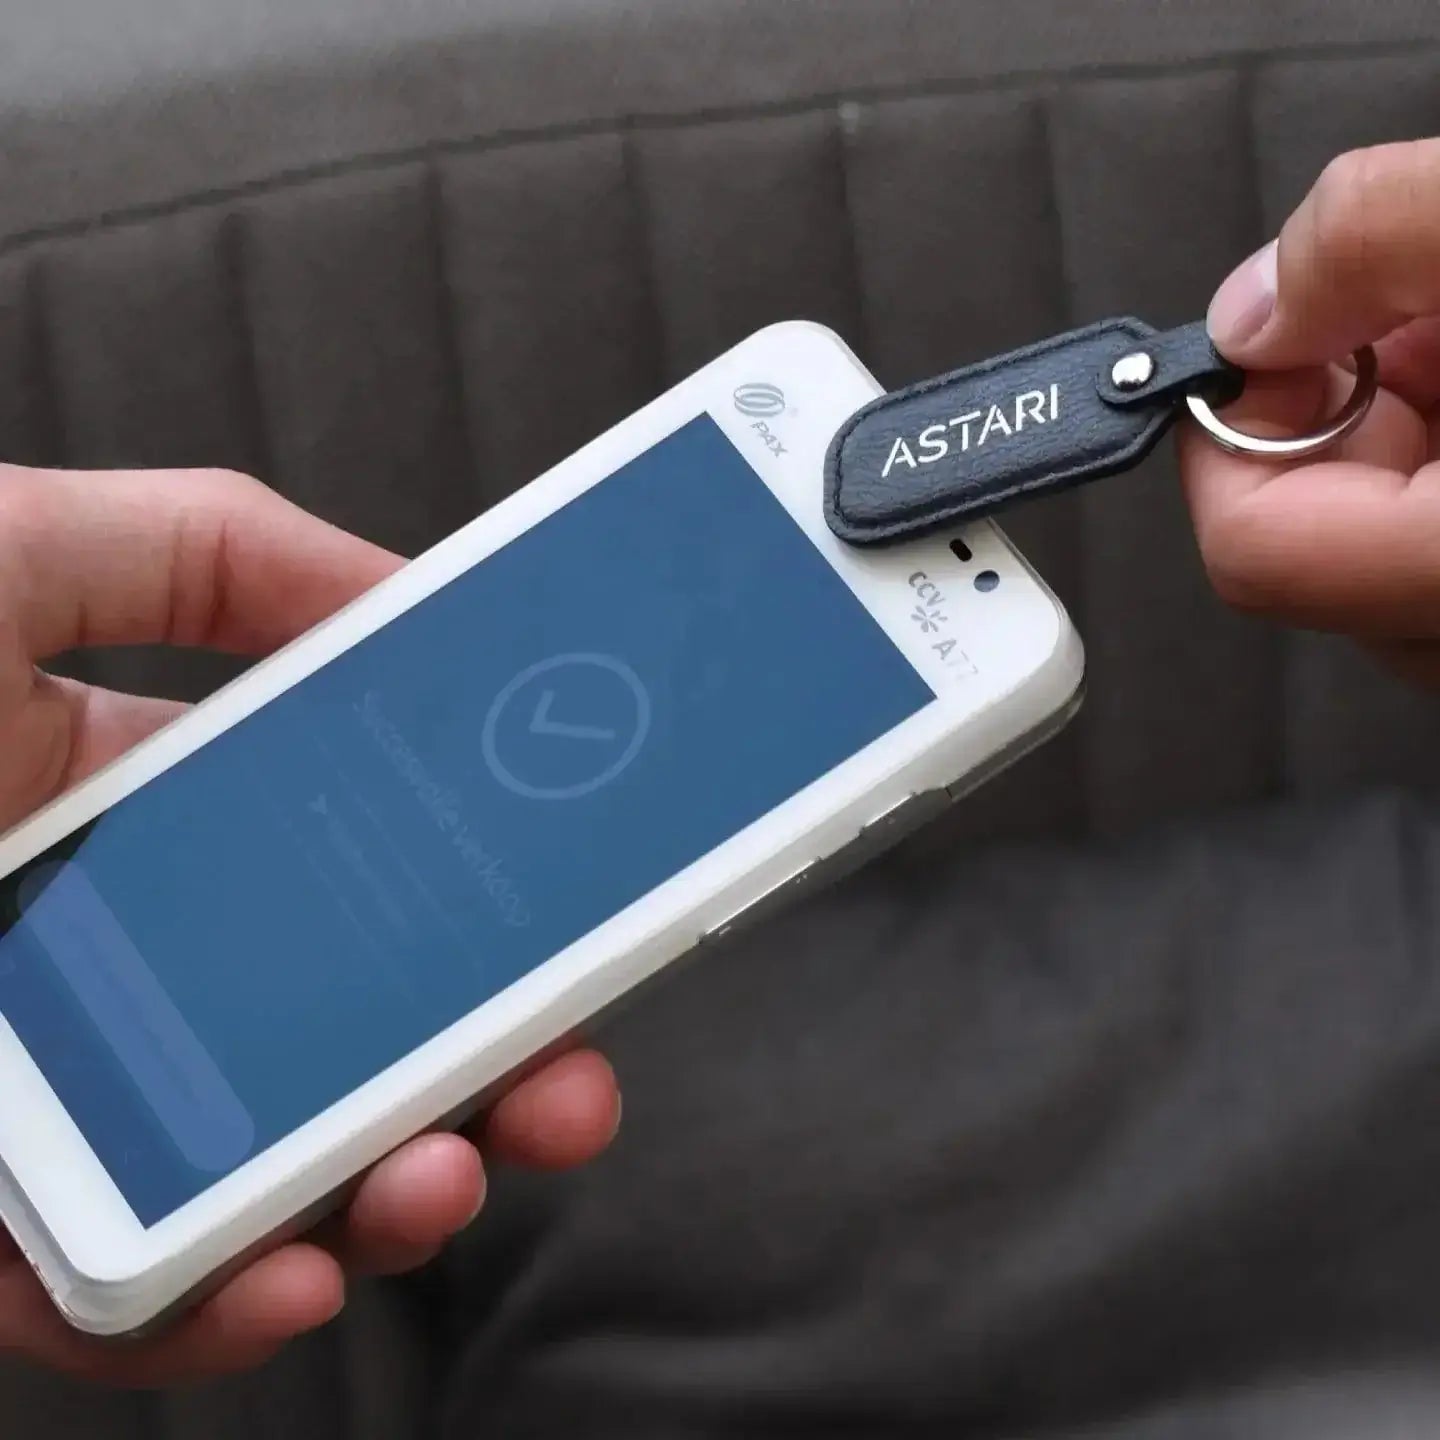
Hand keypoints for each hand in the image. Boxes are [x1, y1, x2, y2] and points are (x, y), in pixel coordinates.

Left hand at [0, 464, 620, 1385]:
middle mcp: (92, 963)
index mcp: (114, 809)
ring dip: (380, 1191)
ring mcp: (28, 1105)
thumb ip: (210, 548)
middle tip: (564, 1084)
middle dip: (471, 1067)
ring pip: (248, 1180)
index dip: (461, 902)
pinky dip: (214, 1301)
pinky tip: (291, 1270)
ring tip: (442, 1170)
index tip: (559, 921)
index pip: (337, 868)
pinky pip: (111, 1296)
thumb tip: (403, 592)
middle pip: (328, 1033)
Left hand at [1178, 136, 1439, 689]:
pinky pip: (1425, 540)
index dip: (1225, 438)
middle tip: (1409, 323)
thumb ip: (1379, 243)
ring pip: (1371, 545)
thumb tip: (1254, 308)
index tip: (1261, 349)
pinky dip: (1439, 455)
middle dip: (1331, 418)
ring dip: (1399, 432)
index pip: (1254, 550)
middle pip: (1307, 549)